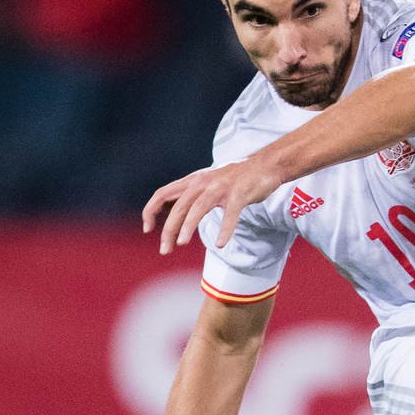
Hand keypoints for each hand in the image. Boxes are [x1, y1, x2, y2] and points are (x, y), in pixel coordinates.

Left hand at [142, 155, 283, 255]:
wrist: (266, 165)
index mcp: (193, 181)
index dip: (151, 211)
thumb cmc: (237, 179)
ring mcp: (220, 188)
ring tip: (181, 243)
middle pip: (178, 207)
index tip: (148, 230)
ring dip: (187, 227)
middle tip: (164, 249)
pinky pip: (230, 215)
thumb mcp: (208, 183)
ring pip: (197, 209)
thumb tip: (172, 212)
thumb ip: (192, 195)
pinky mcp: (239, 194)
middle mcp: (202, 183)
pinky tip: (221, 244)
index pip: (162, 194)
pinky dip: (225, 230)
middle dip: (168, 230)